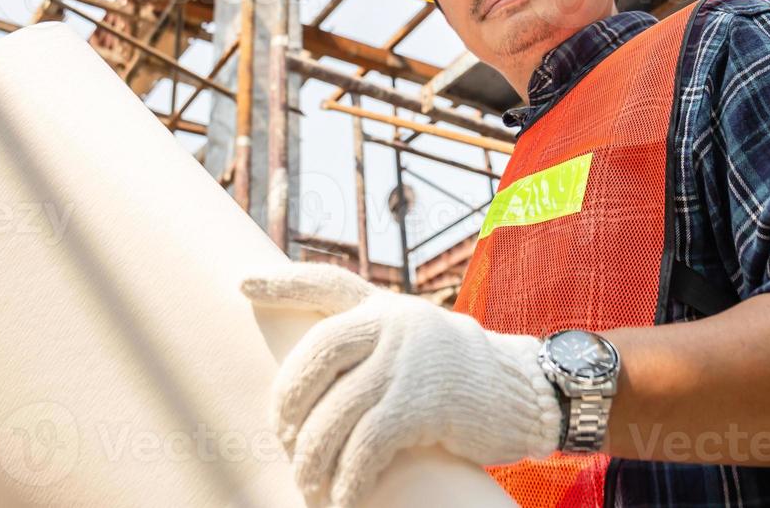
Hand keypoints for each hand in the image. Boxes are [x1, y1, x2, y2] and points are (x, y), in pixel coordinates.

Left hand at [240, 262, 561, 507]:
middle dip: (289, 400)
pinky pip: (366, 445)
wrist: (525, 392)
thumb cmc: (462, 371)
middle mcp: (394, 323)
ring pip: (336, 411)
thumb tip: (317, 372)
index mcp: (387, 306)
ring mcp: (408, 362)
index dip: (284, 283)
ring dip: (313, 457)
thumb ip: (375, 337)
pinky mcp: (423, 405)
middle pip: (318, 355)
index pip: (327, 283)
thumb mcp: (418, 336)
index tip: (243, 285)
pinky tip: (342, 497)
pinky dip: (348, 477)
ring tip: (307, 485)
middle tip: (282, 436)